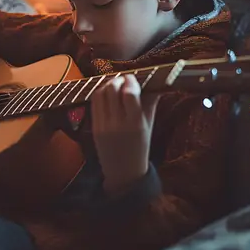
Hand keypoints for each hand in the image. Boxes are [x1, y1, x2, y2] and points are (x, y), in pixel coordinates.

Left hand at [91, 75, 159, 195]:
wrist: (124, 171)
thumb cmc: (140, 147)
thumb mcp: (149, 125)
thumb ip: (150, 103)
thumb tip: (155, 82)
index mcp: (136, 124)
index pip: (129, 94)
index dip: (130, 81)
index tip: (132, 77)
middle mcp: (118, 124)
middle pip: (112, 90)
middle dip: (117, 80)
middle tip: (123, 80)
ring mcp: (103, 126)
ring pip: (100, 94)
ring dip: (107, 84)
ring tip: (115, 84)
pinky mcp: (94, 127)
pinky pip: (94, 104)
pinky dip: (100, 94)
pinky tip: (107, 93)